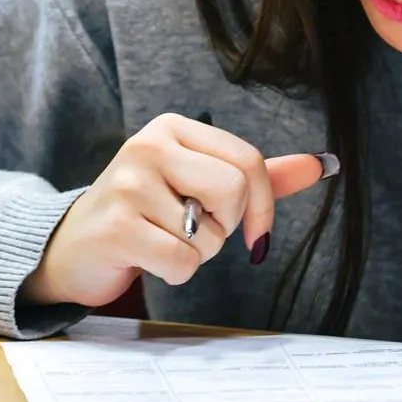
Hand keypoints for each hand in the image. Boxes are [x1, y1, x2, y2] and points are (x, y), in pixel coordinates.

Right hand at [22, 113, 330, 307]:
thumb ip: (258, 176)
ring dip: (197, 255)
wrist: (77, 246)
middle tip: (194, 232)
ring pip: (208, 234)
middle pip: (233, 191)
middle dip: (225, 228)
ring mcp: (127, 184)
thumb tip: (323, 164)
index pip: (248, 161)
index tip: (256, 235)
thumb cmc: (147, 213)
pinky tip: (148, 259)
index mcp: (173, 128)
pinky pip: (182, 261)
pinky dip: (176, 273)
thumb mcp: (199, 184)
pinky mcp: (115, 225)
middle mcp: (147, 145)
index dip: (263, 207)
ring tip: (162, 241)